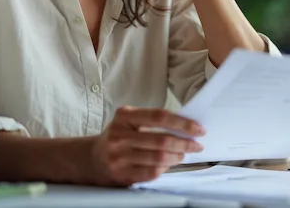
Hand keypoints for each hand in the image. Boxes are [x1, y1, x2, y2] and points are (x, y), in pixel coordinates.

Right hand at [88, 106, 204, 185]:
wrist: (91, 158)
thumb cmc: (117, 137)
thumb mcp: (128, 121)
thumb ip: (151, 121)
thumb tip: (185, 127)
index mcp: (124, 116)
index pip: (159, 116)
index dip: (182, 123)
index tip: (198, 129)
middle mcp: (119, 135)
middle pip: (161, 139)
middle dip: (185, 143)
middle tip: (196, 144)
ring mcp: (119, 156)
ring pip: (159, 158)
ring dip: (177, 157)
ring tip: (183, 154)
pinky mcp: (121, 174)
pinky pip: (151, 172)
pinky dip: (165, 169)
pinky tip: (168, 164)